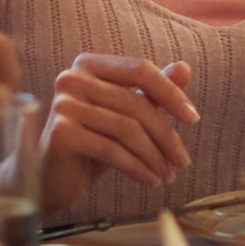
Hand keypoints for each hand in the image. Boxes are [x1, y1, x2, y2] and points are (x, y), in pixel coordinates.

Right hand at [39, 55, 199, 211]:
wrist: (51, 179)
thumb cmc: (90, 143)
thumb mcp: (124, 116)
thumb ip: (151, 92)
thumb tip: (184, 69)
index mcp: (90, 65)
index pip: (140, 69)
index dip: (171, 92)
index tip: (193, 118)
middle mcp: (73, 77)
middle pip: (135, 103)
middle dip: (165, 135)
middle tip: (183, 160)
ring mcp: (64, 104)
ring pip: (126, 129)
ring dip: (154, 156)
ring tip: (168, 175)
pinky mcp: (61, 133)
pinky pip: (111, 150)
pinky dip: (137, 167)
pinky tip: (150, 180)